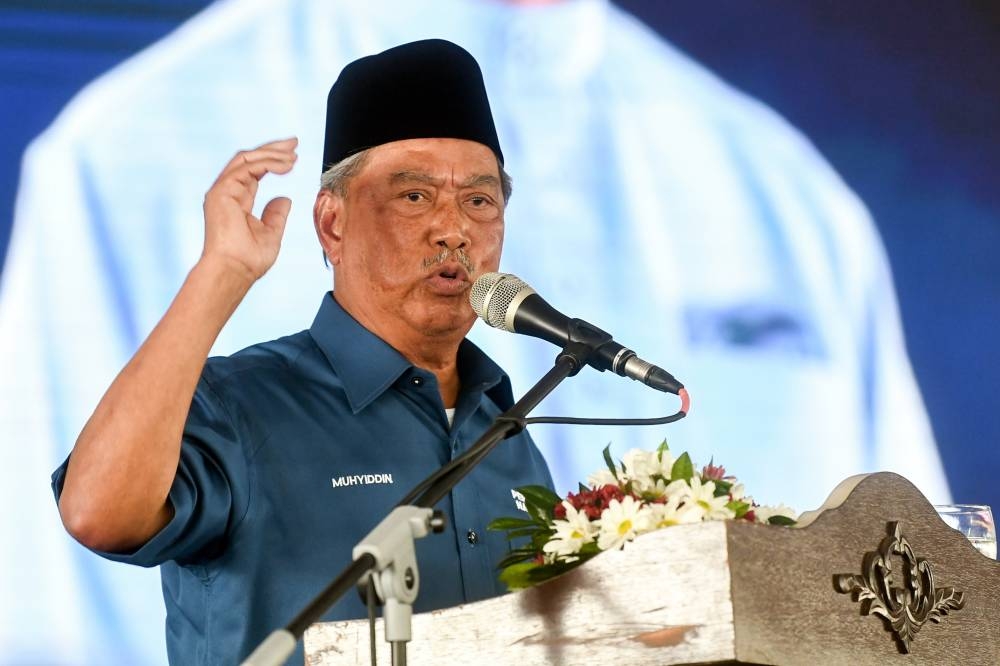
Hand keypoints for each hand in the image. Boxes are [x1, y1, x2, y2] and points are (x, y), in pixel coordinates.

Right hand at [201, 137, 297, 280]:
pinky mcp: (221, 191)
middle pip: (248, 160)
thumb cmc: (250, 259)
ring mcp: (222, 191)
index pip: (253, 172)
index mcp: (236, 200)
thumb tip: (284, 199)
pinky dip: (267, 162)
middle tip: (295, 143)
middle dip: (272, 149)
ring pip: (246, 159)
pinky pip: (246, 168)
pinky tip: (286, 165)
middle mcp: (227, 192)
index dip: (273, 161)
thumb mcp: (271, 233)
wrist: (235, 270)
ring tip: (294, 155)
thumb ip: (276, 215)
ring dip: (272, 154)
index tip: (293, 156)